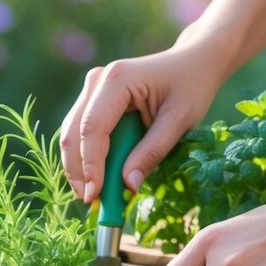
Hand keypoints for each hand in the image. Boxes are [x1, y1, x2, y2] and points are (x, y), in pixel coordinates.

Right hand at [59, 37, 225, 202]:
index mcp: (117, 80)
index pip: (93, 128)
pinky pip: (81, 133)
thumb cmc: (191, 87)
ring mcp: (92, 89)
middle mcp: (97, 81)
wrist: (193, 62)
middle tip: (91, 204)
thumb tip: (129, 186)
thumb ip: (152, 152)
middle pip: (74, 133)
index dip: (90, 166)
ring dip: (80, 168)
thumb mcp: (180, 121)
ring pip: (72, 134)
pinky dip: (87, 158)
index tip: (95, 197)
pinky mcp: (93, 100)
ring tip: (95, 196)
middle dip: (79, 171)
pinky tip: (97, 179)